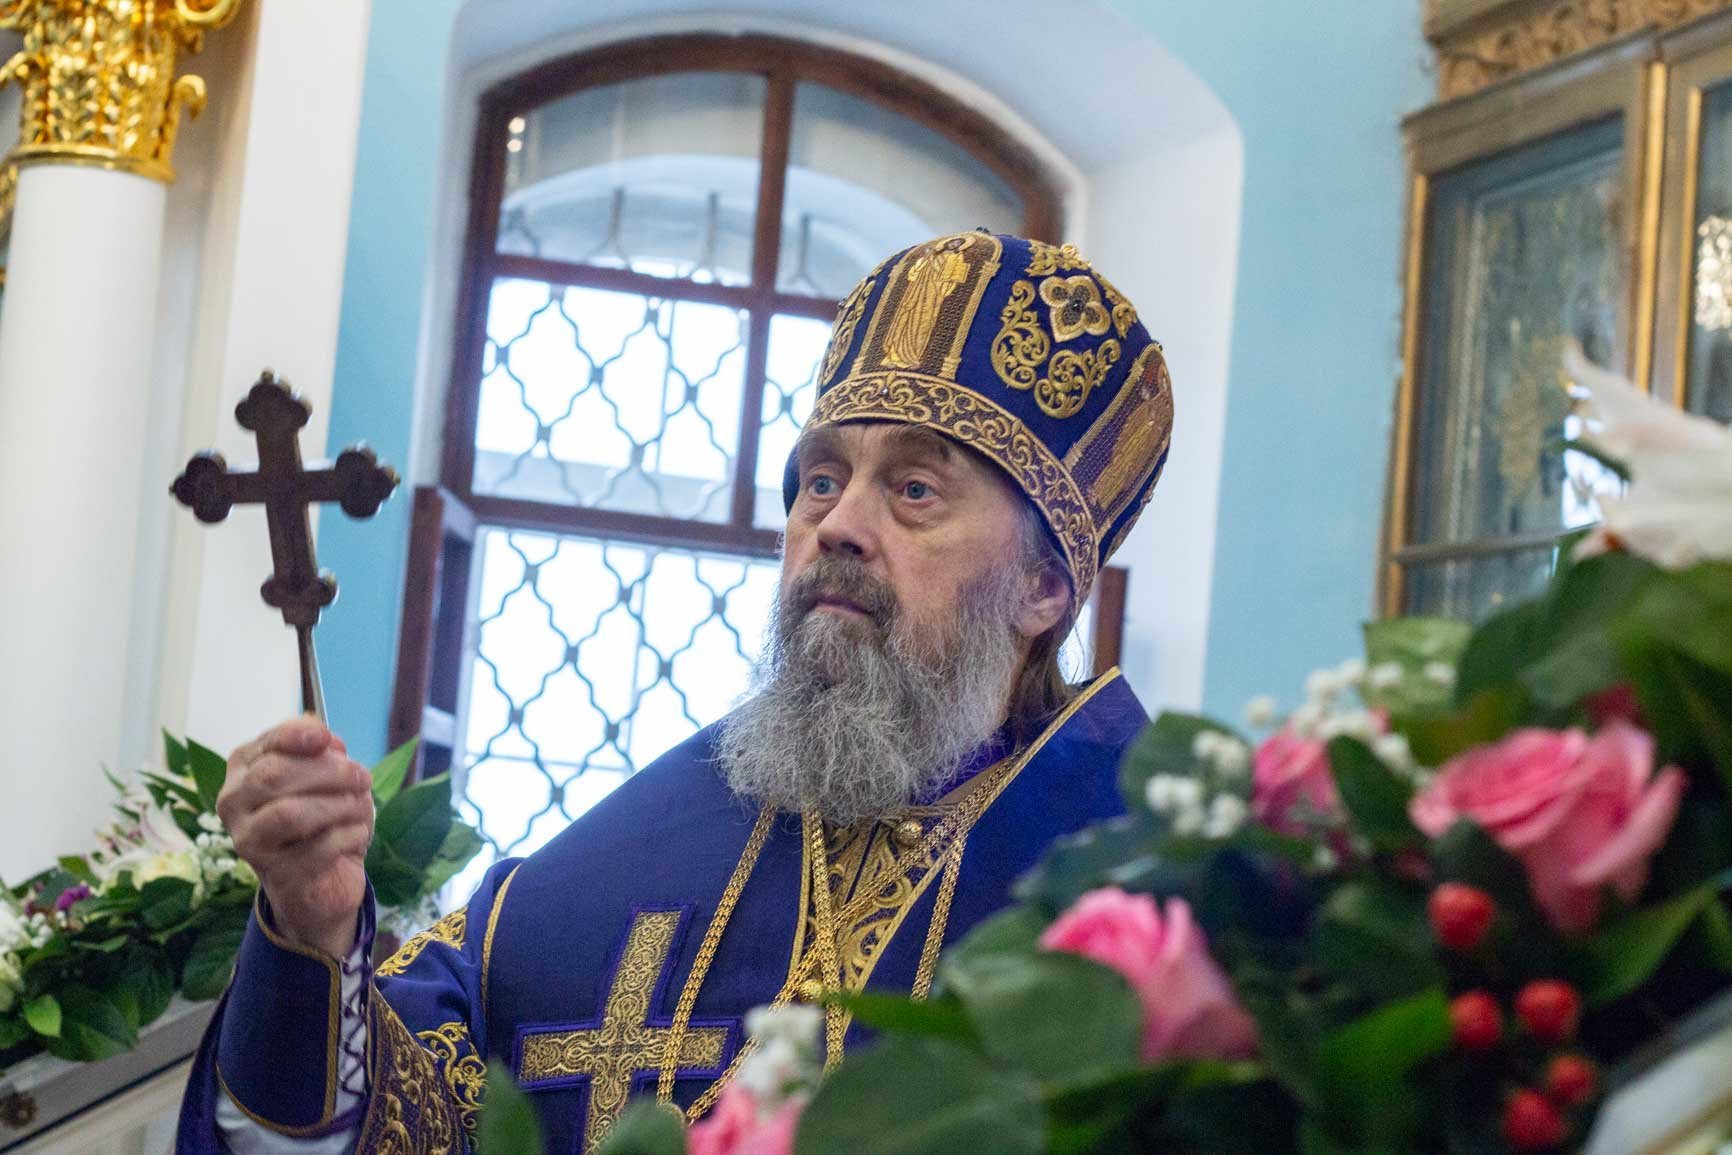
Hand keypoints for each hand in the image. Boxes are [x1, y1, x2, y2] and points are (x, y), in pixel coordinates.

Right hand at [218, 717, 373, 957]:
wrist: (319, 882)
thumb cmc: (320, 818)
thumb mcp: (325, 779)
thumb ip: (324, 755)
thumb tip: (329, 742)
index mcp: (244, 770)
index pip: (264, 744)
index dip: (295, 735)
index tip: (325, 738)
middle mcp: (234, 803)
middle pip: (274, 774)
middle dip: (329, 771)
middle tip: (363, 777)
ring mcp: (248, 841)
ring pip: (290, 813)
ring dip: (338, 804)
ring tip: (361, 806)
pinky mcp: (275, 874)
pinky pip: (317, 847)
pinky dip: (348, 835)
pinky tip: (358, 833)